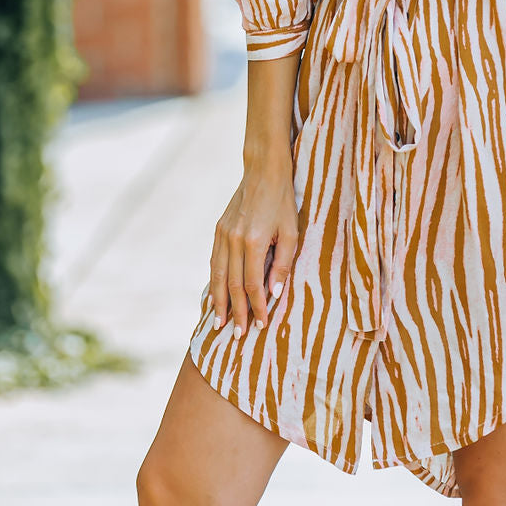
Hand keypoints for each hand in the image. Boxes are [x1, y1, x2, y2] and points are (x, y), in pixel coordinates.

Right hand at [208, 167, 298, 337]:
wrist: (264, 170)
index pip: (252, 285)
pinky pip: (214, 261)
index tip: (260, 325)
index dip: (256, 307)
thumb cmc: (283, 201)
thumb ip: (283, 265)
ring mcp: (223, 234)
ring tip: (219, 323)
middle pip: (231, 285)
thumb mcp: (291, 232)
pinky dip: (213, 281)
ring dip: (218, 302)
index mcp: (254, 242)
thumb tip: (274, 295)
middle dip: (235, 312)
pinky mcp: (218, 229)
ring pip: (217, 276)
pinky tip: (214, 295)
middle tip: (237, 335)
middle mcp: (234, 240)